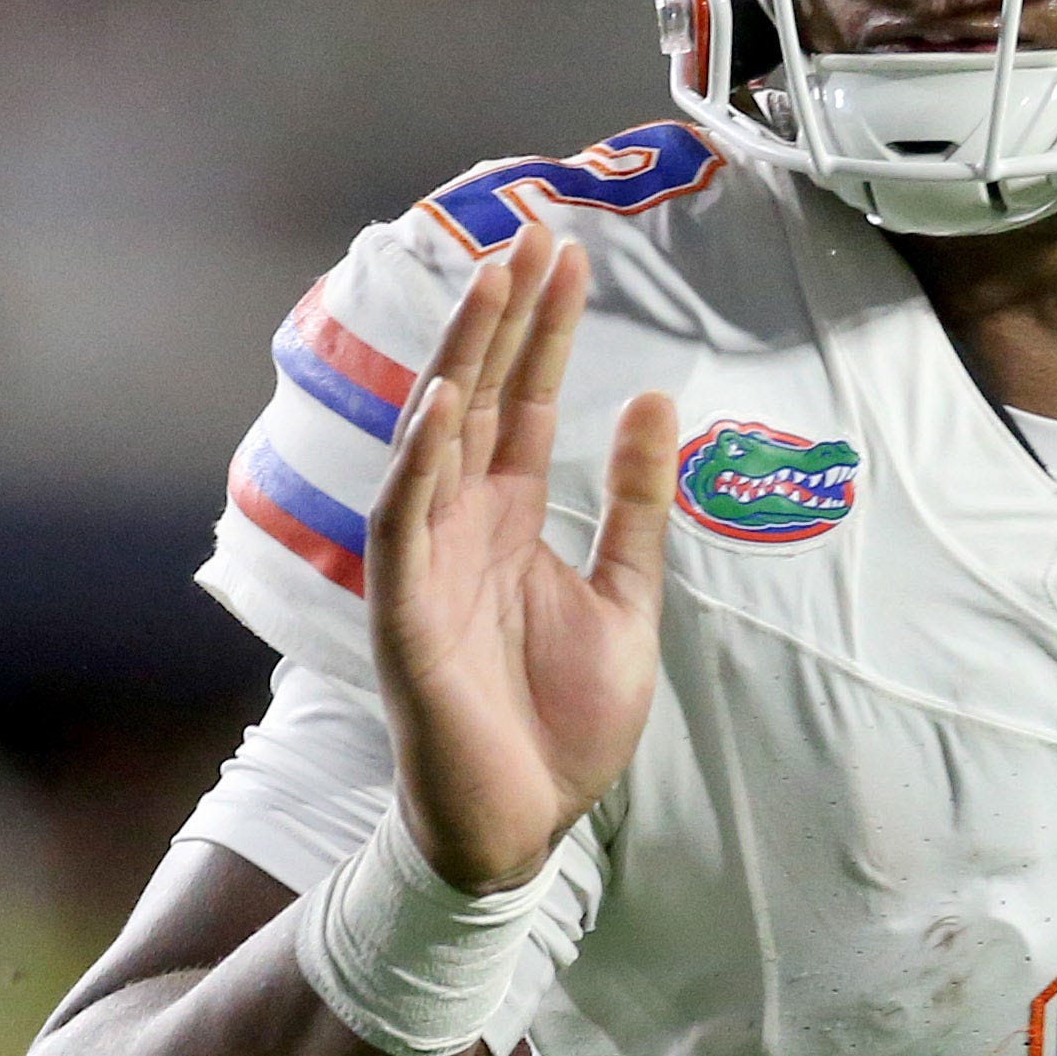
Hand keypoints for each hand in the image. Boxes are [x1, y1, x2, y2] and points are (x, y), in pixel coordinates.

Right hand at [364, 224, 681, 890]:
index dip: (544, 326)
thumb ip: (635, 507)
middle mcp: (460, 523)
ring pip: (435, 438)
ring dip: (459, 359)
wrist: (521, 826)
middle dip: (502, 312)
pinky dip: (420, 461)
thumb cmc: (559, 724)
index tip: (568, 250)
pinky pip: (404, 523)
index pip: (525, 399)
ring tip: (490, 282)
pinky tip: (445, 402)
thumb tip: (653, 400)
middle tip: (529, 229)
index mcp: (509, 517)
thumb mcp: (627, 600)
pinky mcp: (403, 613)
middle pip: (480, 395)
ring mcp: (426, 562)